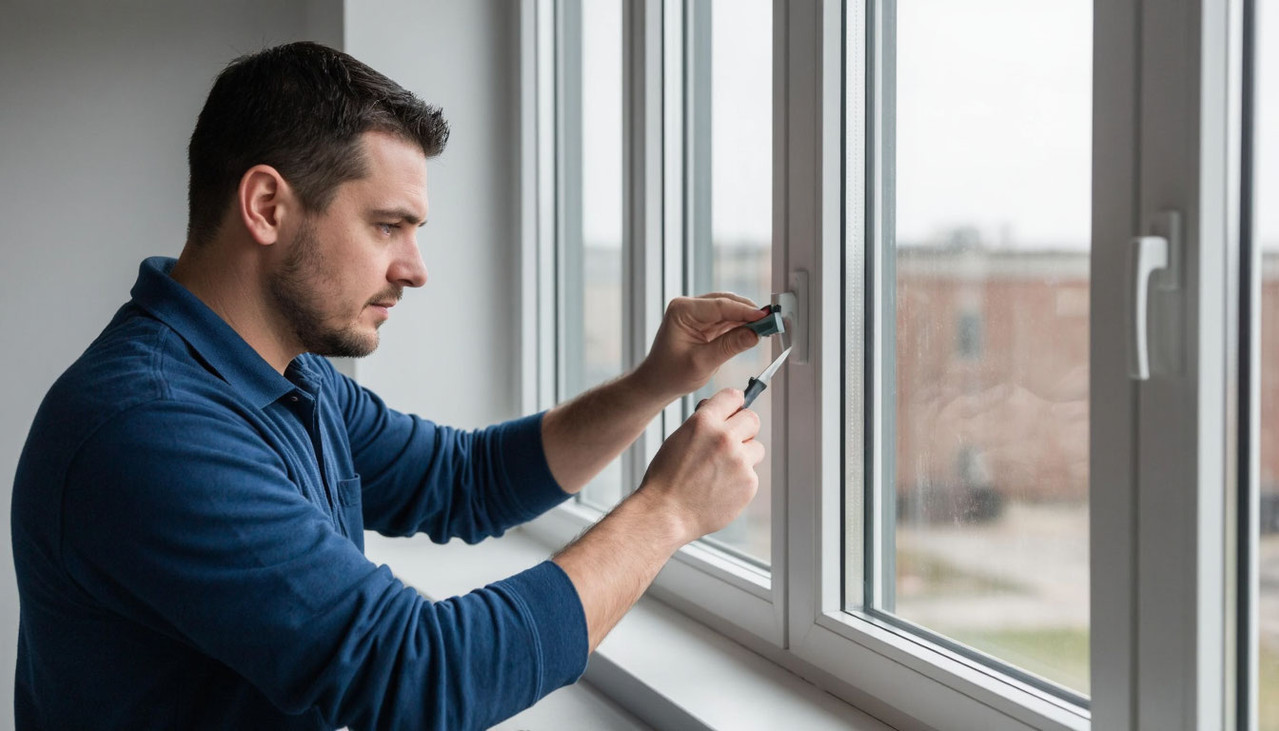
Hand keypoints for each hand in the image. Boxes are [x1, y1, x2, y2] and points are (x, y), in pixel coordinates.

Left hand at [634, 293, 767, 401]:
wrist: (657, 383)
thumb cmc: (671, 374)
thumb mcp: (702, 363)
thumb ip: (730, 346)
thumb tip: (756, 333)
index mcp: (682, 311)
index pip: (720, 306)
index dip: (745, 311)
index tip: (766, 317)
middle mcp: (689, 307)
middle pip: (727, 303)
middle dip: (750, 312)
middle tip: (772, 322)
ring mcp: (697, 314)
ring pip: (729, 310)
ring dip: (748, 318)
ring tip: (768, 327)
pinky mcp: (704, 323)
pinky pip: (727, 320)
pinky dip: (742, 325)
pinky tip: (756, 331)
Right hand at [634, 388, 763, 541]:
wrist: (666, 513)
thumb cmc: (666, 479)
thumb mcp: (678, 439)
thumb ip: (702, 423)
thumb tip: (720, 413)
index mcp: (704, 422)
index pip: (734, 396)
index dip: (733, 405)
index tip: (734, 411)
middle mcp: (725, 437)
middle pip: (752, 419)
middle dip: (744, 428)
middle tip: (732, 441)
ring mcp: (740, 461)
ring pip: (756, 448)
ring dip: (745, 455)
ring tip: (723, 470)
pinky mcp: (749, 482)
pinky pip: (752, 473)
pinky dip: (741, 479)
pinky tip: (721, 487)